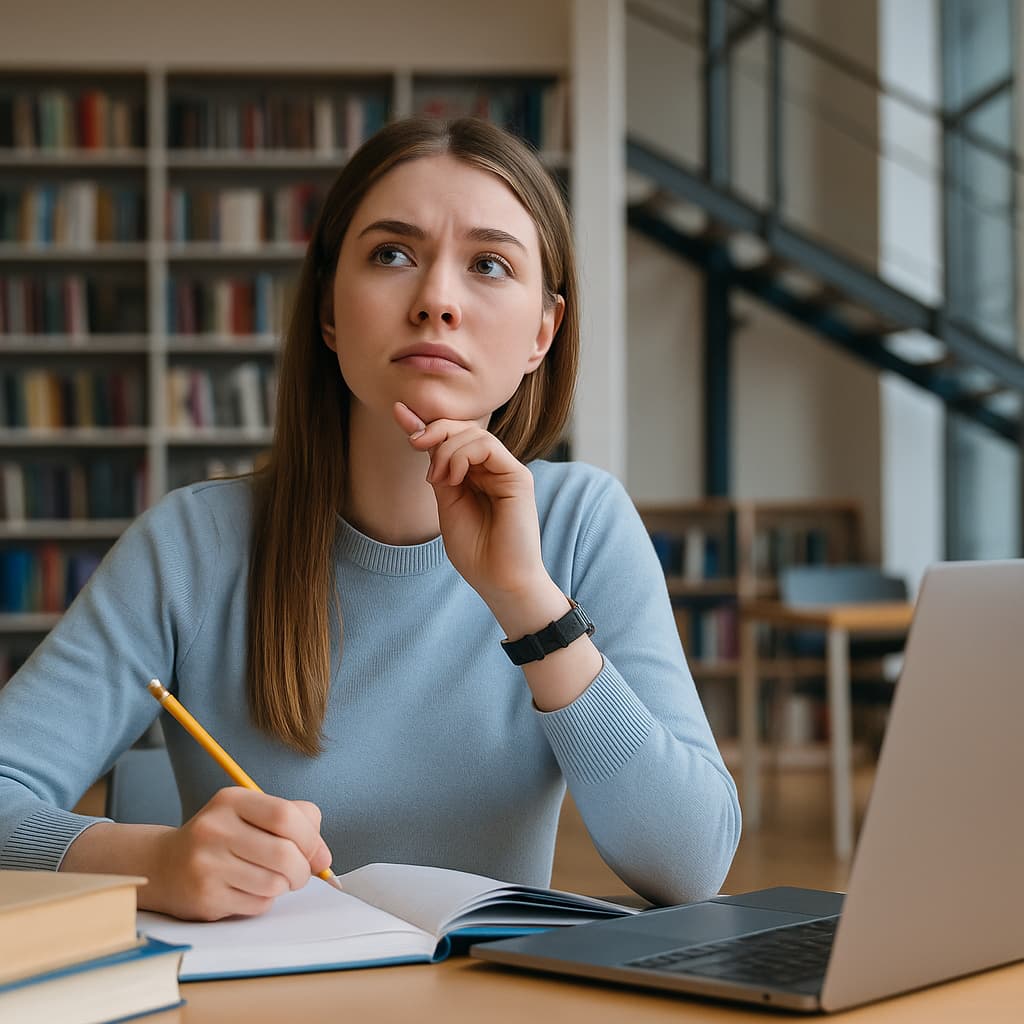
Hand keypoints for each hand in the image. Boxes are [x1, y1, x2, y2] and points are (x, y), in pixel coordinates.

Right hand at [146, 788, 331, 920]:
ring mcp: (207, 865)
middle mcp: (215, 830)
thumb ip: (295, 821)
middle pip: (284, 853)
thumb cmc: (222, 838)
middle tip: (300, 873)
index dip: (311, 838)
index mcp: (232, 801)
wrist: (164, 866)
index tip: (317, 852)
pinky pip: (258, 905)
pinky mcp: (205, 898)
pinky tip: (250, 890)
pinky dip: (265, 900)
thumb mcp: (252, 813)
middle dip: (303, 869)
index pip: (285, 816)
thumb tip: (324, 857)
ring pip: (274, 883)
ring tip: (274, 879)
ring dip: (285, 886)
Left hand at [393, 401, 552, 610]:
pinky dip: (462, 455)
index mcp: (477, 475)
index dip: (426, 424)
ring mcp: (507, 471)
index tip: (399, 413)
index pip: (453, 438)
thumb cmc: (475, 551)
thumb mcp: (447, 503)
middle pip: (464, 429)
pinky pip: (488, 446)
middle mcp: (494, 469)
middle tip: (415, 443)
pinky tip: (454, 478)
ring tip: (438, 479)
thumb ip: (439, 471)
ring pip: (474, 433)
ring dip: (446, 449)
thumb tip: (421, 438)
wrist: (499, 580)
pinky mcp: (518, 476)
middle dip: (435, 430)